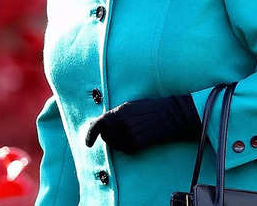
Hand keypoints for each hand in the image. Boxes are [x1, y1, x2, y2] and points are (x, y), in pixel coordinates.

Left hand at [85, 95, 201, 154]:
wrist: (168, 115)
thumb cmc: (148, 108)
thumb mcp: (129, 106)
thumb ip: (114, 115)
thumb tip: (101, 125)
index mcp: (117, 112)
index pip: (97, 126)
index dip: (89, 135)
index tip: (88, 144)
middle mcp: (120, 125)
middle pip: (105, 136)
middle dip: (109, 135)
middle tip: (122, 128)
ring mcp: (128, 136)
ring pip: (115, 145)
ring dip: (118, 141)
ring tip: (132, 131)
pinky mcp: (136, 145)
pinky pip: (125, 150)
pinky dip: (127, 146)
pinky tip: (138, 138)